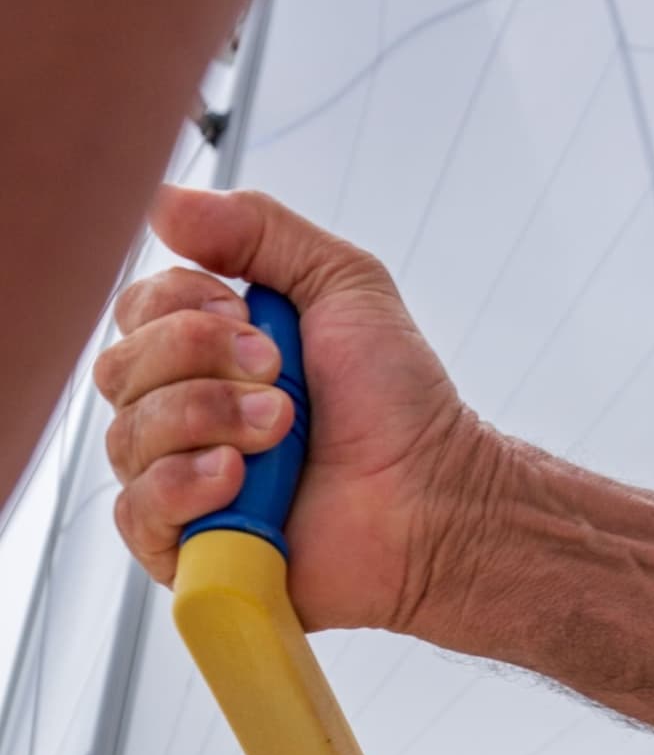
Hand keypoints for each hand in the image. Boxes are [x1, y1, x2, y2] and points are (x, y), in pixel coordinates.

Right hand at [94, 186, 494, 633]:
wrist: (432, 495)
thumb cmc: (399, 404)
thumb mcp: (340, 283)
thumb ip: (258, 230)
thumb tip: (166, 203)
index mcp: (209, 357)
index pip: (136, 313)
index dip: (179, 307)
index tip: (249, 316)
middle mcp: (186, 418)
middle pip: (120, 370)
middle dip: (199, 361)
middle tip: (279, 380)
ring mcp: (184, 488)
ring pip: (127, 437)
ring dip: (206, 419)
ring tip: (281, 433)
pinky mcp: (190, 552)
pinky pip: (136, 512)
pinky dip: (182, 486)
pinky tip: (235, 480)